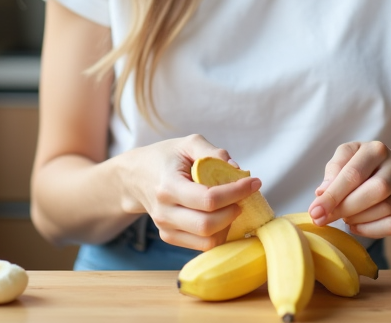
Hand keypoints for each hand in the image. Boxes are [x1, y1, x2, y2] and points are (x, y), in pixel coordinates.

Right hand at [121, 134, 260, 250]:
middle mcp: (164, 211)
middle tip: (243, 196)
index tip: (254, 182)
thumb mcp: (188, 144)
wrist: (136, 177)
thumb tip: (237, 170)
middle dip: (234, 211)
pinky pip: (202, 245)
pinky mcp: (169, 237)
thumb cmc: (165, 158)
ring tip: (231, 205)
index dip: (236, 192)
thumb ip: (213, 152)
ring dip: (228, 225)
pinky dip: (219, 233)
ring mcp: (165, 228)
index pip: (208, 199)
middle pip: (208, 225)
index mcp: (168, 186)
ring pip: (207, 240)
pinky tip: (221, 216)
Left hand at [307, 141, 390, 238]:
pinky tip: (356, 227)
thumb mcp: (350, 156)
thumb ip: (334, 169)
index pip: (354, 174)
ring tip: (344, 217)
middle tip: (324, 219)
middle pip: (374, 191)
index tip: (314, 211)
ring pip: (385, 210)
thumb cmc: (370, 165)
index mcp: (377, 150)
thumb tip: (322, 193)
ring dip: (357, 219)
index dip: (332, 195)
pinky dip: (371, 230)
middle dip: (345, 208)